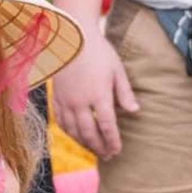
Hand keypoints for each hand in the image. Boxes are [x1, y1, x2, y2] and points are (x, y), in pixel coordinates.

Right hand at [52, 29, 136, 156]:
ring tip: (94, 149)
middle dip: (99, 147)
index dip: (113, 141)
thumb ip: (125, 92)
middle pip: (89, 133)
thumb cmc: (98, 51)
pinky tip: (76, 136)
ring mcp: (66, 100)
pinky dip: (69, 132)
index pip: (107, 126)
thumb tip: (135, 112)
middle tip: (108, 155)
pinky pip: (61, 121)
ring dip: (84, 143)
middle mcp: (80, 102)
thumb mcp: (117, 69)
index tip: (118, 150)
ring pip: (73, 130)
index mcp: (99, 95)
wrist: (71, 37)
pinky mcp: (56, 96)